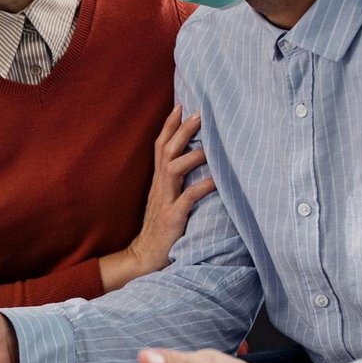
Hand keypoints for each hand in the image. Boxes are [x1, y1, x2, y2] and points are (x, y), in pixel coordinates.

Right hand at [100, 105, 216, 291]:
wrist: (145, 256)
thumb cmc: (160, 229)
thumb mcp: (165, 200)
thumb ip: (174, 182)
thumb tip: (192, 164)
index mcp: (158, 181)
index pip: (160, 146)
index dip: (169, 126)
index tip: (180, 106)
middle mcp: (159, 187)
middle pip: (167, 151)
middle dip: (182, 130)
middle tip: (199, 113)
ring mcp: (165, 201)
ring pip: (174, 169)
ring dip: (192, 155)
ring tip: (211, 145)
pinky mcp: (172, 218)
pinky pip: (187, 199)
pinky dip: (202, 187)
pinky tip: (217, 181)